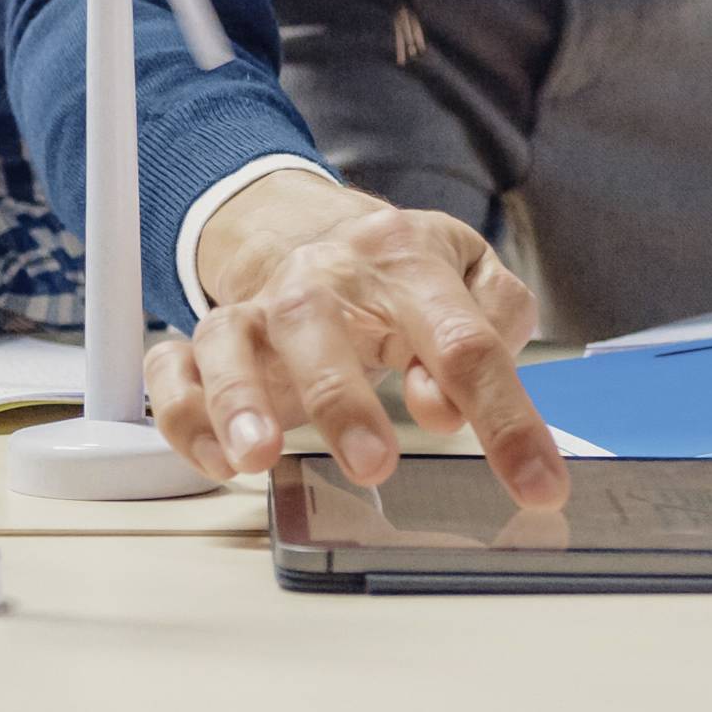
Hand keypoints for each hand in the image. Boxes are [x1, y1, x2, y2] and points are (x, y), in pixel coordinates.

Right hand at [145, 169, 557, 504]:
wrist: (312, 228)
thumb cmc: (400, 273)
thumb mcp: (471, 274)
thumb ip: (492, 325)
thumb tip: (450, 398)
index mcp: (403, 260)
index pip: (462, 339)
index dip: (504, 416)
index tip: (537, 483)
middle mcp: (320, 280)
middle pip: (320, 327)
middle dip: (343, 399)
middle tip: (374, 464)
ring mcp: (258, 311)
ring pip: (229, 341)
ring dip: (238, 399)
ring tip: (258, 457)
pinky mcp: (211, 343)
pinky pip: (173, 370)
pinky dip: (185, 414)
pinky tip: (218, 461)